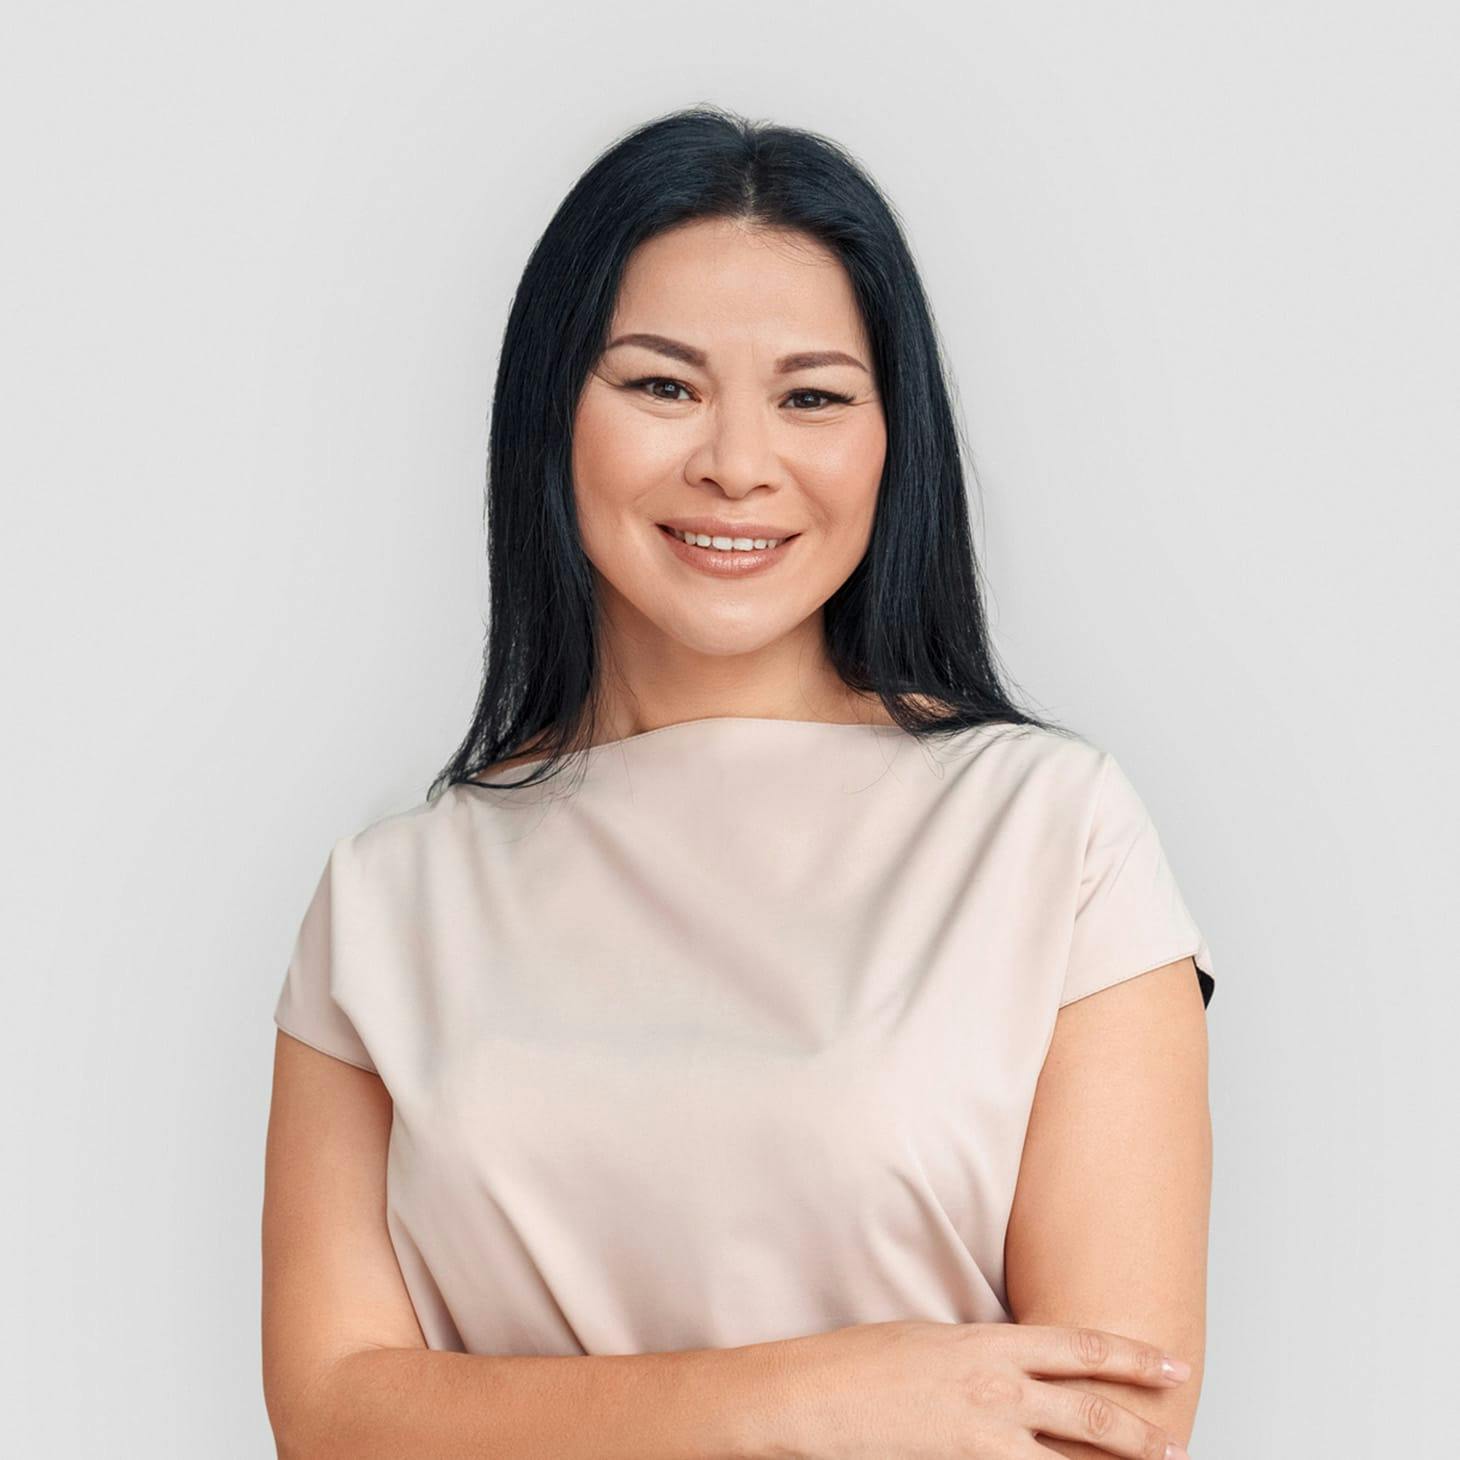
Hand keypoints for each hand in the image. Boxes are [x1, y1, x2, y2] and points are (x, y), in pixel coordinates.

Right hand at [763, 1318, 1191, 1458]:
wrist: (816, 1398)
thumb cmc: (864, 1362)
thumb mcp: (935, 1341)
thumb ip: (985, 1357)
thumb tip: (1017, 1371)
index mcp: (991, 1344)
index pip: (1081, 1348)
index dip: (1134, 1357)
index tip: (1172, 1365)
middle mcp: (998, 1391)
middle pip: (1092, 1410)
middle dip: (1142, 1429)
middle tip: (1177, 1441)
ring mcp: (984, 1440)